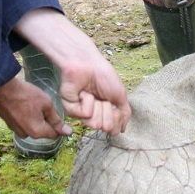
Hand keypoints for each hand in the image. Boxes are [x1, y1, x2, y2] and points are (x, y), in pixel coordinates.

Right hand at [0, 75, 69, 141]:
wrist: (1, 88)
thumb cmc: (26, 95)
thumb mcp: (46, 104)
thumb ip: (57, 120)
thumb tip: (68, 133)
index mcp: (37, 132)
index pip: (55, 134)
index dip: (58, 124)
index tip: (55, 112)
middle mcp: (26, 135)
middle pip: (43, 131)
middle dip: (46, 120)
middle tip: (43, 104)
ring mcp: (16, 130)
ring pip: (32, 127)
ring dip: (35, 118)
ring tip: (32, 104)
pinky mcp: (9, 124)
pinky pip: (23, 123)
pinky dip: (25, 116)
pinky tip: (23, 105)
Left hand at [13, 8, 130, 134]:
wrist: (87, 63)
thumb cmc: (103, 76)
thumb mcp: (120, 95)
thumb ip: (124, 114)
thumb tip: (122, 130)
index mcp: (104, 112)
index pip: (112, 128)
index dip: (116, 117)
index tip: (114, 104)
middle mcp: (92, 115)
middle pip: (104, 127)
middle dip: (108, 110)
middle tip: (102, 97)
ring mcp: (80, 113)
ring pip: (94, 123)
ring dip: (98, 105)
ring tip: (92, 93)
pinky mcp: (70, 109)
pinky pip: (85, 114)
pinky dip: (88, 101)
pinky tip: (83, 92)